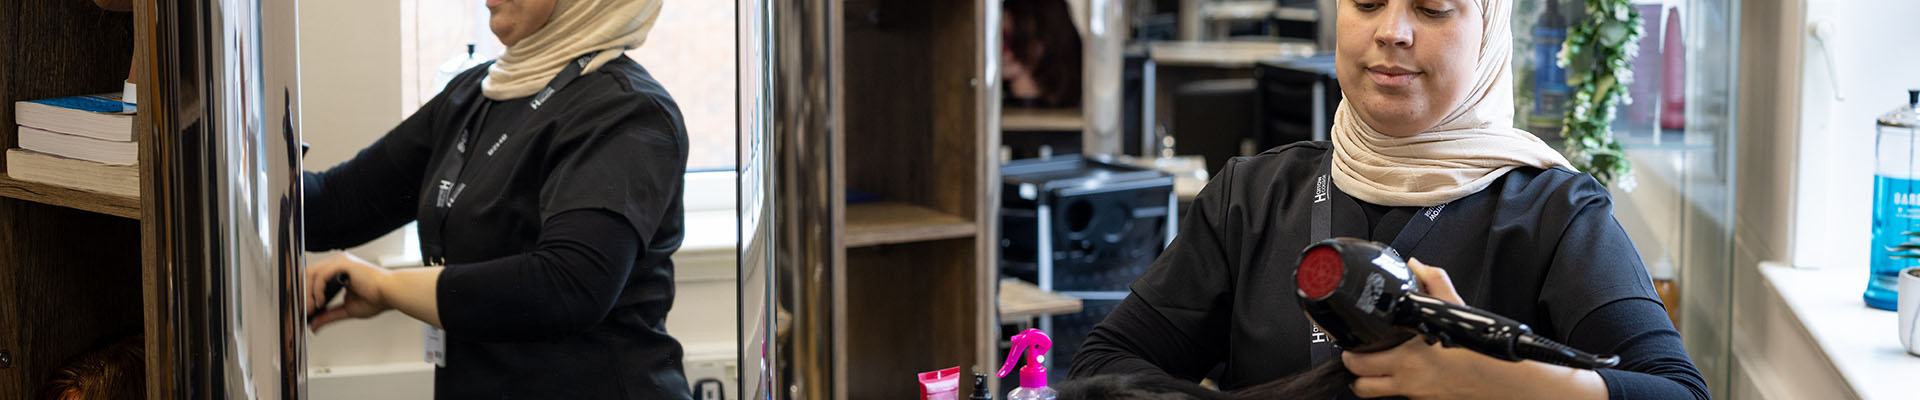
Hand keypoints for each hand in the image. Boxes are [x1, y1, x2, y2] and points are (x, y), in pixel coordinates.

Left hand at [305, 253, 395, 331]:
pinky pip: (321, 275)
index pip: (313, 278)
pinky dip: (317, 290)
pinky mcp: (343, 263)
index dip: (305, 293)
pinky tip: (321, 301)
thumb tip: (315, 325)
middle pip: (308, 273)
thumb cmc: (377, 297)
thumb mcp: (346, 309)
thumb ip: (329, 315)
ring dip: (308, 293)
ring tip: (312, 308)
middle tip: (305, 310)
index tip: (305, 309)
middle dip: (303, 293)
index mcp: (339, 272)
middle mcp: (338, 264)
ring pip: (312, 274)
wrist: (391, 293)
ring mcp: (340, 262)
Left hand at [1340, 259, 1606, 399]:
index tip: (1350, 337)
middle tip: (1357, 353)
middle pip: (1360, 384)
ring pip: (1376, 395)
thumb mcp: (1462, 313)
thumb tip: (1416, 266)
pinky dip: (1395, 388)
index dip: (1350, 349)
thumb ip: (1435, 286)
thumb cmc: (1492, 355)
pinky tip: (1405, 373)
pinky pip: (1400, 398)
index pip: (1359, 361)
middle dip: (1354, 368)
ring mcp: (1419, 397)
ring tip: (1375, 365)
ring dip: (1370, 382)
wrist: (1517, 386)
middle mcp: (1410, 381)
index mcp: (1411, 357)